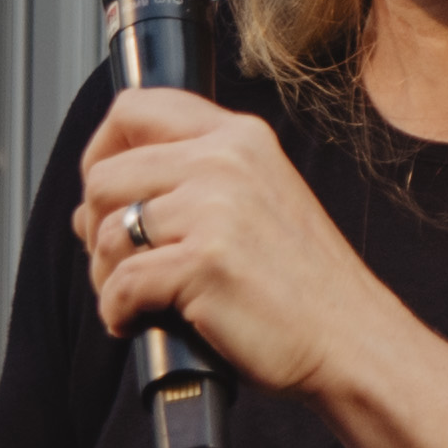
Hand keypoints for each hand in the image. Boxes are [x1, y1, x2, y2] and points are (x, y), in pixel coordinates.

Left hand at [80, 87, 403, 396]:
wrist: (350, 340)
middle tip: (119, 261)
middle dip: (97, 225)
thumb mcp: (259, 199)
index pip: (137, 108)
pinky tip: (139, 321)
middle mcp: (226, 161)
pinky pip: (120, 283)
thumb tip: (97, 203)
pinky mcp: (204, 263)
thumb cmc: (303, 285)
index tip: (107, 192)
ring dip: (106, 275)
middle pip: (104, 174)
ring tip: (135, 298)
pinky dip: (118, 312)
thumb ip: (192, 181)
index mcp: (240, 139)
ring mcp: (215, 210)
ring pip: (107, 231)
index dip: (102, 149)